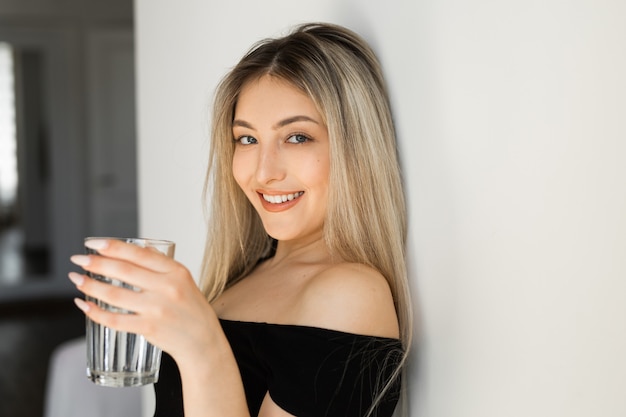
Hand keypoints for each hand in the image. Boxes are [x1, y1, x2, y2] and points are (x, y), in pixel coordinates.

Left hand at [69, 239, 217, 364]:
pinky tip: (84, 305)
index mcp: (176, 271)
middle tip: (79, 259)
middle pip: (123, 270)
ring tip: (77, 279)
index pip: (139, 253)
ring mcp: (157, 308)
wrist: (203, 342)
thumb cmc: (192, 310)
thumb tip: (137, 248)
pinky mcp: (148, 328)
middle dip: (95, 263)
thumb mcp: (184, 281)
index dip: (112, 246)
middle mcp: (167, 288)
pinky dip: (95, 312)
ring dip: (90, 285)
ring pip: (115, 294)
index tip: (93, 243)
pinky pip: (115, 319)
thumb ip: (162, 265)